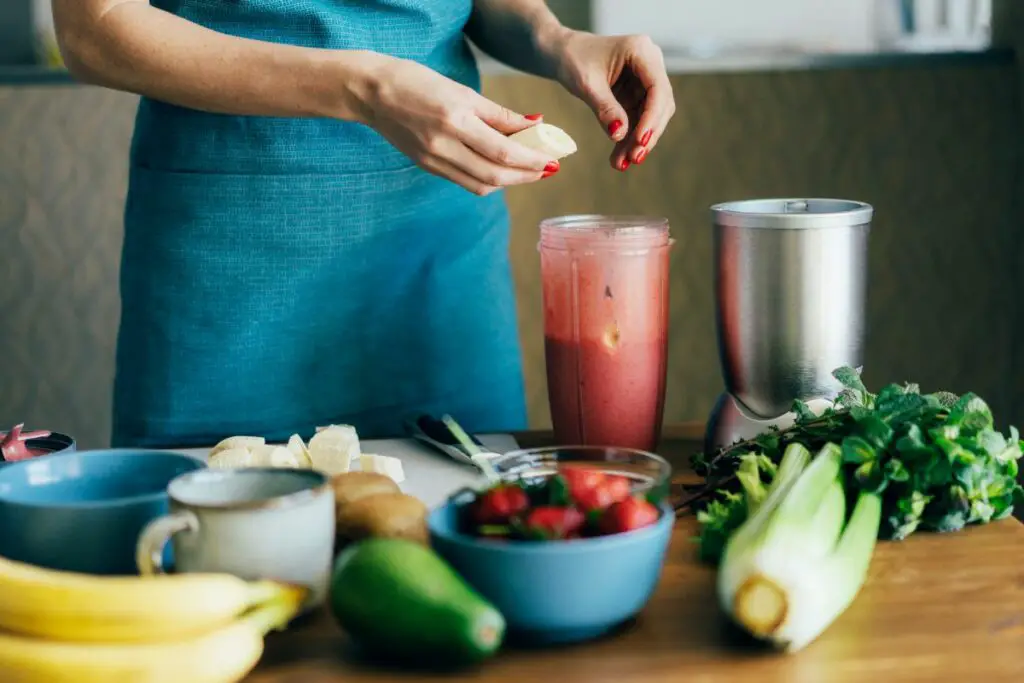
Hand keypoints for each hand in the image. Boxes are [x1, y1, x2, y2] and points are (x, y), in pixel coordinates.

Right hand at [361, 56, 558, 194]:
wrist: (371, 92)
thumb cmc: (417, 82)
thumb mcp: (462, 91)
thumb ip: (499, 114)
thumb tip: (535, 125)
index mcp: (455, 120)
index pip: (504, 152)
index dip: (532, 160)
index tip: (553, 159)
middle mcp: (444, 145)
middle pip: (495, 176)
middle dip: (527, 175)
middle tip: (548, 169)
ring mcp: (433, 160)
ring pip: (481, 185)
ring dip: (510, 182)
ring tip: (529, 171)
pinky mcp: (427, 167)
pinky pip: (465, 182)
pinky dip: (488, 180)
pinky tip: (500, 170)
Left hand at [551, 32, 674, 170]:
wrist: (562, 54)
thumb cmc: (572, 59)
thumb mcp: (586, 84)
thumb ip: (604, 108)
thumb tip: (620, 135)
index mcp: (641, 51)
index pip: (658, 88)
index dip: (652, 117)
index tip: (640, 142)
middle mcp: (650, 64)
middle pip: (660, 105)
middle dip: (646, 134)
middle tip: (633, 159)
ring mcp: (645, 81)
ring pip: (651, 117)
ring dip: (637, 142)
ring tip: (621, 164)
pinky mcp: (636, 95)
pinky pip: (637, 121)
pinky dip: (628, 139)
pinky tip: (619, 158)